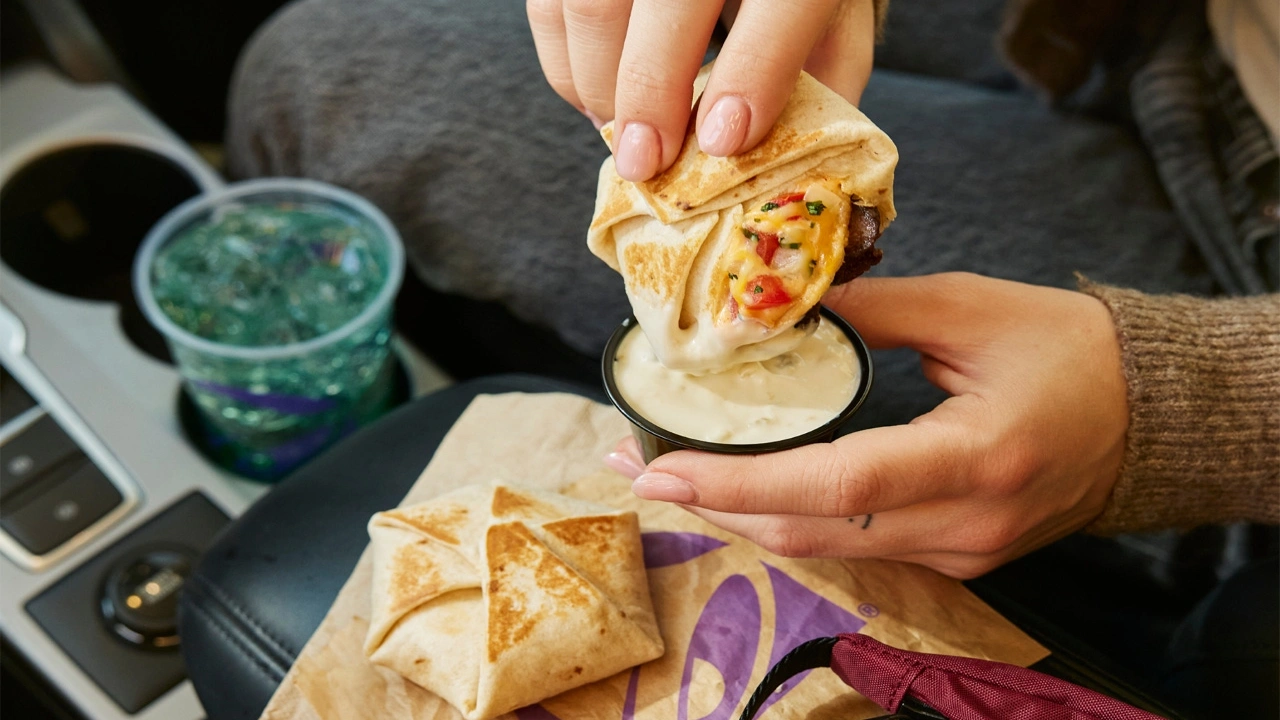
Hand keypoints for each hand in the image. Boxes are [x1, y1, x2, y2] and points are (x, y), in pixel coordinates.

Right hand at [527, 0, 876, 180]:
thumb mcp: (834, 16)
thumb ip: (825, 79)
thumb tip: (797, 171)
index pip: (778, 4)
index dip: (752, 73)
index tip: (724, 144)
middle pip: (665, 4)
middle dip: (648, 94)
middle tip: (648, 165)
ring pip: (590, 7)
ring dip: (598, 86)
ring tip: (627, 138)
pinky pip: (550, 8)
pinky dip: (566, 67)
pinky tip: (599, 100)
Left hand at [604, 273, 1129, 578]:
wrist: (1148, 416)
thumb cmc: (1071, 351)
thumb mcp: (974, 308)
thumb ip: (875, 310)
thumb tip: (783, 304)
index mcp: (975, 457)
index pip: (837, 487)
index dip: (739, 483)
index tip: (660, 468)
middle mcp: (964, 524)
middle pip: (812, 532)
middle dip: (713, 503)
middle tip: (635, 463)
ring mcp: (961, 553)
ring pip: (825, 548)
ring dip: (742, 514)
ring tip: (671, 472)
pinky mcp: (957, 558)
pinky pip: (854, 548)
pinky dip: (792, 518)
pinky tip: (744, 489)